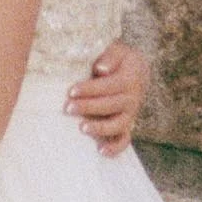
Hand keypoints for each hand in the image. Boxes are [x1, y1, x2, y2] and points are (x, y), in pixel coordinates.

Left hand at [67, 39, 148, 156]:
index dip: (90, 89)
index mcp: (130, 78)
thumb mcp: (117, 50)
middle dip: (89, 107)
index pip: (110, 85)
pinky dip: (115, 147)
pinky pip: (124, 140)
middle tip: (67, 108)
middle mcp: (132, 98)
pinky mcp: (126, 125)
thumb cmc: (117, 59)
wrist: (134, 70)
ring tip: (81, 127)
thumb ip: (110, 56)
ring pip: (118, 125)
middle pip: (112, 105)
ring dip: (100, 128)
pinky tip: (100, 151)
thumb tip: (101, 70)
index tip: (72, 91)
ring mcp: (130, 114)